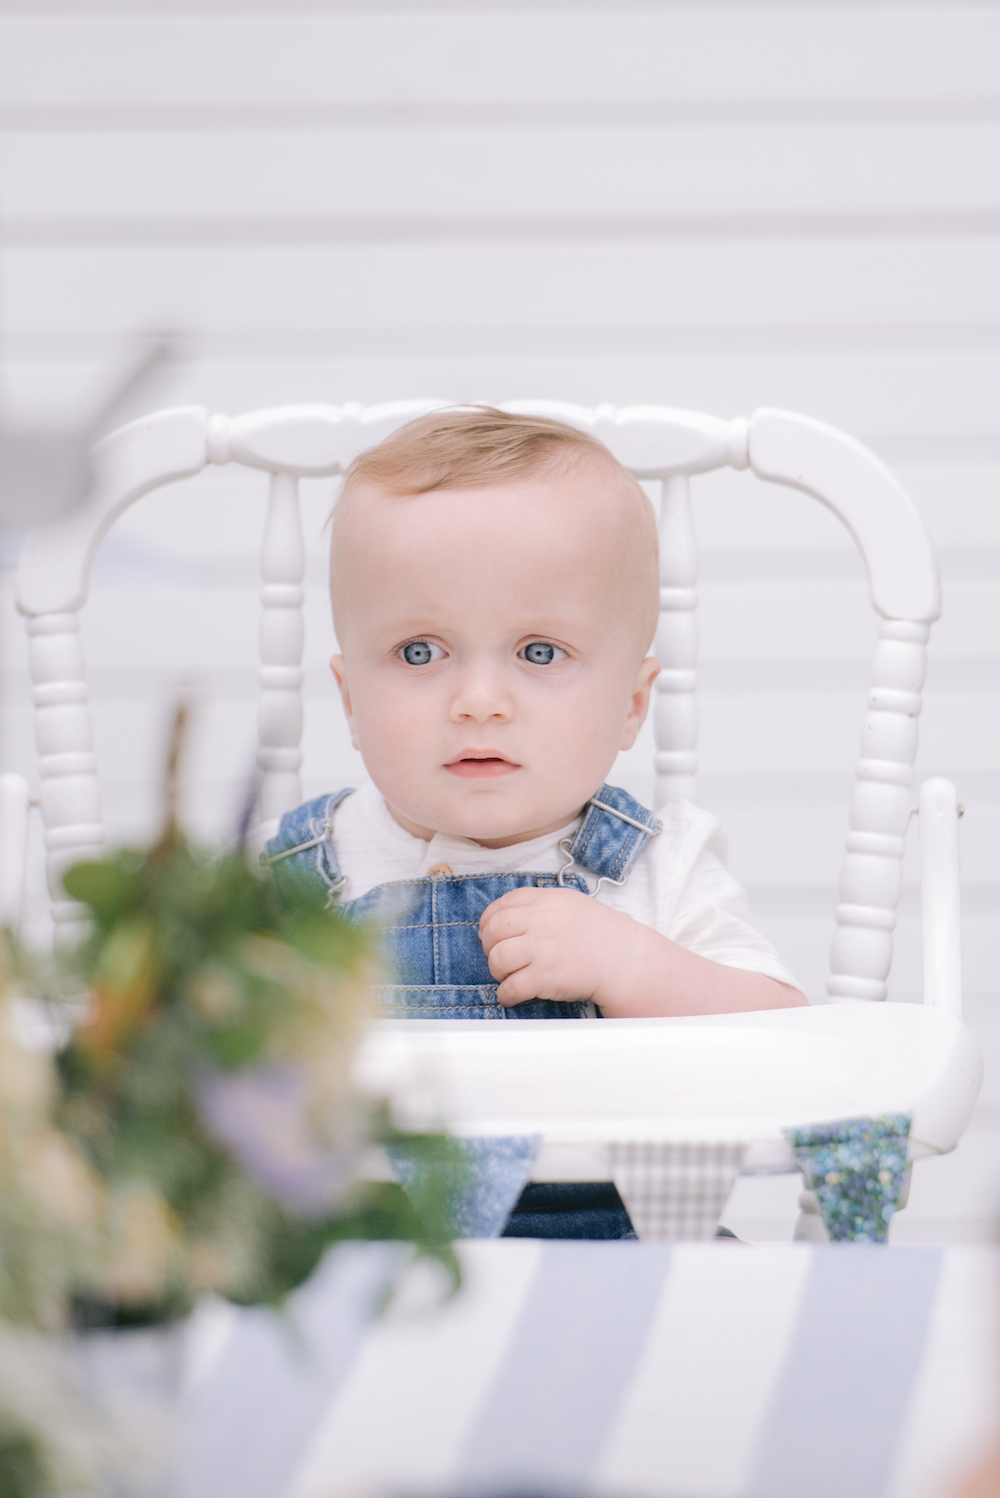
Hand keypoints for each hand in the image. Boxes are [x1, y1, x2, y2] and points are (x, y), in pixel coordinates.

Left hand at [478, 886, 637, 1006]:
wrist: (624, 959)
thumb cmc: (599, 933)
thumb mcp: (570, 904)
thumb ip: (540, 904)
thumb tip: (508, 914)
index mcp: (546, 902)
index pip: (502, 905)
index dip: (489, 921)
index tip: (491, 933)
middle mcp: (541, 923)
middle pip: (494, 930)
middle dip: (488, 945)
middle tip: (497, 955)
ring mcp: (542, 950)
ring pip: (498, 958)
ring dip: (496, 970)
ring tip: (507, 975)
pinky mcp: (546, 978)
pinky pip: (511, 987)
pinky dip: (505, 994)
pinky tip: (511, 995)